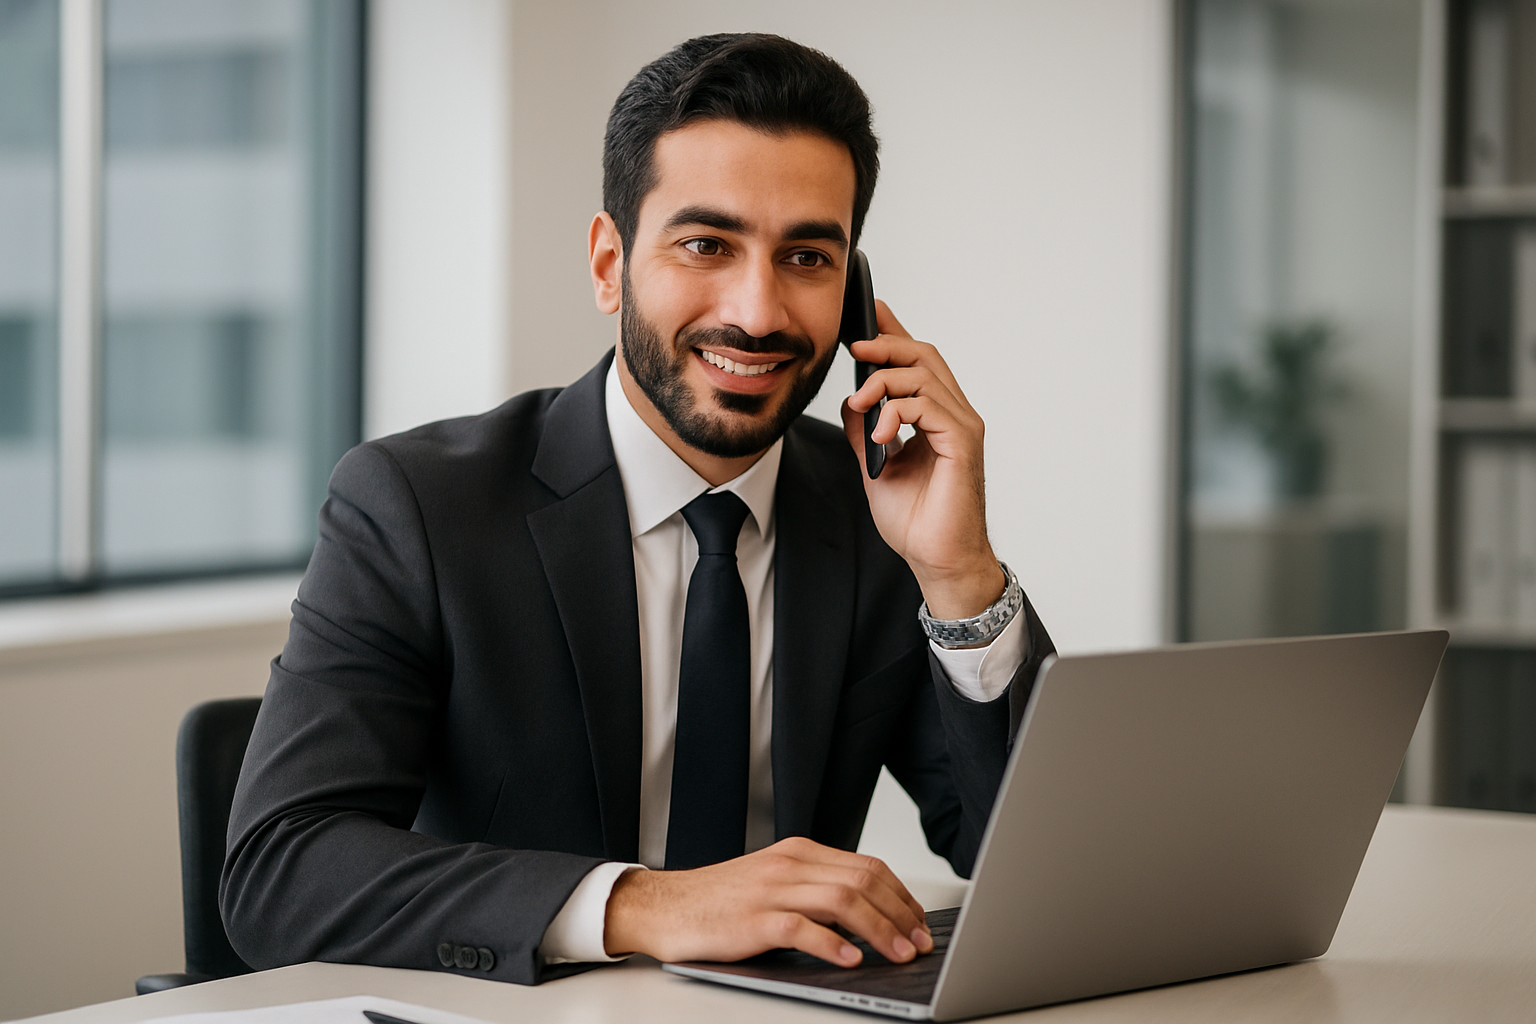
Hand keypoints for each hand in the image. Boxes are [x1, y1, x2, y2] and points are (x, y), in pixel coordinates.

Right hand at [603, 837, 933, 965]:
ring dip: (879, 930)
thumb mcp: (775, 883)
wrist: (664, 905)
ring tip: (899, 954)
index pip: (867, 866)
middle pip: (863, 881)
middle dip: (900, 914)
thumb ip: (816, 890)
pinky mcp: (752, 920)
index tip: (919, 922)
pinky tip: (851, 959)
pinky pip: (801, 928)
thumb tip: (868, 916)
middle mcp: (789, 865)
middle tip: (920, 943)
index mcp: (799, 852)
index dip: (901, 895)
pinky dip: (831, 944)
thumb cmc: (720, 901)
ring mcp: (771, 891)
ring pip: (841, 901)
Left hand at [841, 301, 1004, 619]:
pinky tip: (881, 433)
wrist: (936, 559)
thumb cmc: (916, 520)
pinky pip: (929, 407)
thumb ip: (865, 430)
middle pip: (924, 355)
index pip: (917, 361)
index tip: (867, 311)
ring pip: (924, 375)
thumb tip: (851, 400)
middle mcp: (954, 415)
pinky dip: (898, 412)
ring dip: (884, 381)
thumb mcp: (875, 466)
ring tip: (861, 403)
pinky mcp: (962, 445)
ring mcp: (962, 427)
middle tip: (855, 348)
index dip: (894, 332)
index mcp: (936, 416)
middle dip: (887, 344)